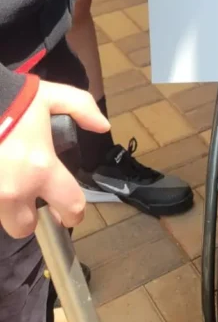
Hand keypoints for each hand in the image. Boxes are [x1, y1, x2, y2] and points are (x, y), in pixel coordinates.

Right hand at [0, 80, 109, 237]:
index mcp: (42, 168)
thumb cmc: (9, 98)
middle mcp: (14, 189)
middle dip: (29, 217)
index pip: (70, 206)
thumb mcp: (50, 95)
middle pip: (25, 227)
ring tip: (8, 185)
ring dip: (6, 209)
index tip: (70, 214)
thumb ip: (82, 107)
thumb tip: (103, 126)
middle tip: (30, 199)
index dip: (74, 214)